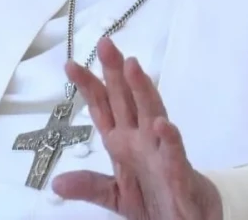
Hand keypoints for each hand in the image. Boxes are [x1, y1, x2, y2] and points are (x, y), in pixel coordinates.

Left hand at [53, 38, 222, 219]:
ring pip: (153, 116)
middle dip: (116, 74)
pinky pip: (176, 156)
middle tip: (106, 45)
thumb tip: (56, 182)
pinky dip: (170, 141)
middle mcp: (143, 141)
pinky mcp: (180, 175)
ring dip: (144, 91)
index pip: (105, 109)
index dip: (89, 87)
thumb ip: (90, 185)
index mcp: (124, 143)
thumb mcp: (116, 195)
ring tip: (133, 67)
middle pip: (128, 101)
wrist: (190, 218)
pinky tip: (163, 125)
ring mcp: (162, 154)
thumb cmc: (157, 199)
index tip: (70, 65)